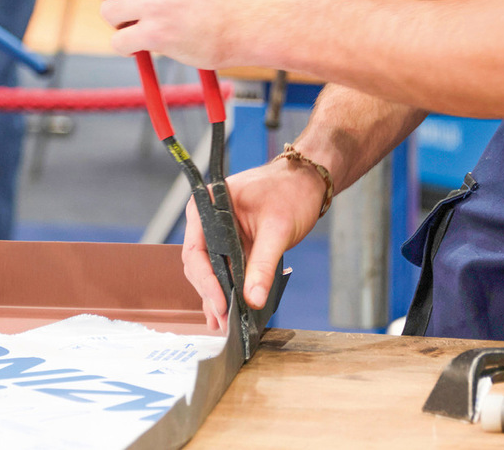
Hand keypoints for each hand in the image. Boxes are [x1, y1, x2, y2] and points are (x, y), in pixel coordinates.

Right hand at [181, 158, 326, 331]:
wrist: (308, 181)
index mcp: (209, 206)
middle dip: (210, 293)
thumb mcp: (278, 230)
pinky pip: (226, 269)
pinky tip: (229, 311)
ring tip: (223, 323)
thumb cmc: (291, 191)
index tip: (220, 303)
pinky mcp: (233, 243)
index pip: (195, 250)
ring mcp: (220, 232)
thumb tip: (252, 299)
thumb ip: (263, 264)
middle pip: (199, 264)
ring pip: (210, 270)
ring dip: (216, 296)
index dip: (205, 281)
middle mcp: (208, 219)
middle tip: (223, 319)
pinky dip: (228, 288)